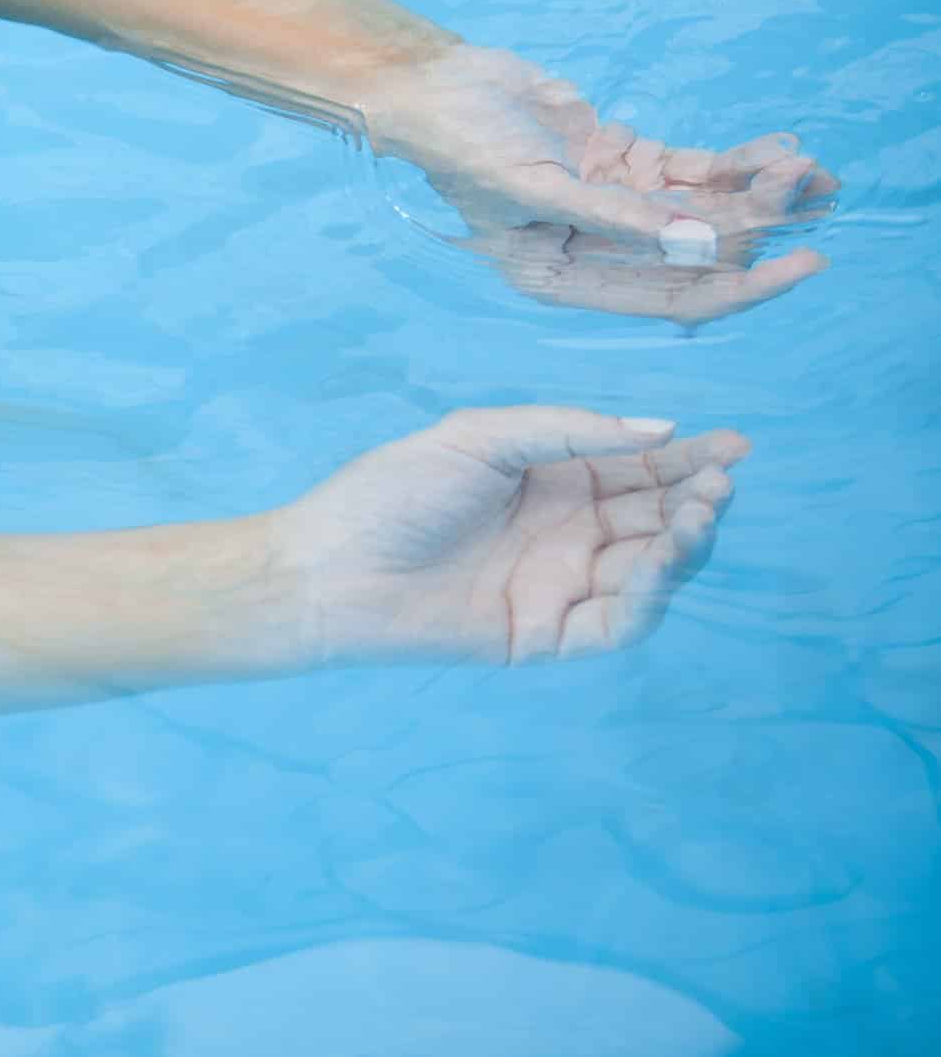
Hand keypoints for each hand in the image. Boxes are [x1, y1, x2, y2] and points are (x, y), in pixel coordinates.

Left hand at [271, 406, 741, 665]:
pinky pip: (616, 623)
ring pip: (649, 571)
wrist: (328, 567)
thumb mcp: (479, 439)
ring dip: (684, 544)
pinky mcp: (545, 636)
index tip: (736, 445)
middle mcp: (564, 533)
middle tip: (721, 480)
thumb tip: (661, 430)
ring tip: (702, 512)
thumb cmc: (390, 492)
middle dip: (697, 499)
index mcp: (549, 480)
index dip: (688, 458)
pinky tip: (660, 559)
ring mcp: (558, 586)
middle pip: (655, 518)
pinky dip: (649, 595)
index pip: (638, 469)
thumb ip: (569, 432)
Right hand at [358, 45, 834, 321]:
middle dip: (759, 223)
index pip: (671, 296)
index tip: (802, 265)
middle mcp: (596, 249)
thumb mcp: (534, 188)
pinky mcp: (621, 160)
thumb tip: (697, 242)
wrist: (433, 85)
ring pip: (703, 206)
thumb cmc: (462, 146)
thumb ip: (615, 217)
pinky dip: (734, 162)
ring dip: (756, 190)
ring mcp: (613, 204)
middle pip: (699, 250)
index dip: (742, 285)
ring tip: (809, 169)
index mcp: (566, 277)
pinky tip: (778, 152)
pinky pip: (691, 169)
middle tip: (813, 192)